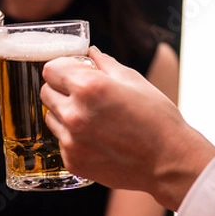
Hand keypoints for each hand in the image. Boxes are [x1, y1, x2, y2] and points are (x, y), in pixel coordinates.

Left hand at [41, 46, 214, 209]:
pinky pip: (62, 141)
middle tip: (83, 95)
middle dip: (61, 89)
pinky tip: (97, 138)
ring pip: (51, 117)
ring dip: (64, 114)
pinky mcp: (73, 161)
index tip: (71, 72)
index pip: (51, 69)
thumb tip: (89, 53)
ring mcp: (71, 141)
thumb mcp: (134, 81)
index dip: (62, 68)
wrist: (168, 162)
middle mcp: (74, 114)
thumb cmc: (157, 119)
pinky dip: (73, 137)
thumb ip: (104, 64)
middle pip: (45, 92)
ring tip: (93, 119)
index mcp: (88, 88)